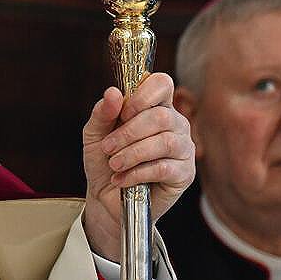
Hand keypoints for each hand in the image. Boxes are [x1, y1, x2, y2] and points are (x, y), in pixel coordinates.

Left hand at [81, 72, 195, 261]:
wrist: (106, 197)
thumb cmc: (104, 159)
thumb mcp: (95, 134)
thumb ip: (103, 112)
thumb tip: (113, 93)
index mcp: (156, 106)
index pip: (162, 84)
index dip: (144, 94)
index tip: (123, 112)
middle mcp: (175, 123)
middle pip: (161, 116)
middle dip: (129, 132)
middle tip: (107, 147)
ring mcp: (183, 148)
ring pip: (164, 142)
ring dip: (132, 153)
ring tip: (114, 164)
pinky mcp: (184, 174)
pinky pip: (164, 168)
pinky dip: (137, 173)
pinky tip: (122, 179)